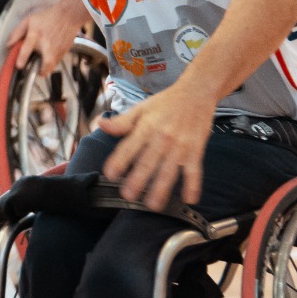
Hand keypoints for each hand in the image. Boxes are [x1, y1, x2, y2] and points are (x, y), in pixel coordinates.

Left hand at [9, 0, 89, 72]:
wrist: (68, 15)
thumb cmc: (48, 18)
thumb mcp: (28, 21)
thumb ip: (16, 33)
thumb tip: (8, 45)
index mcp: (35, 35)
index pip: (27, 49)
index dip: (22, 59)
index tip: (19, 66)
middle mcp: (47, 44)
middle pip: (46, 64)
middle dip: (41, 71)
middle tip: (36, 72)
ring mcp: (57, 49)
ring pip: (52, 66)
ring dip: (46, 68)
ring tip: (42, 65)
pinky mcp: (64, 52)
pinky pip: (57, 62)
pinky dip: (52, 63)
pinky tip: (49, 56)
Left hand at [96, 86, 215, 209]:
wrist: (196, 93)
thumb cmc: (166, 103)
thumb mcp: (141, 108)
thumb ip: (121, 122)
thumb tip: (100, 125)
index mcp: (146, 127)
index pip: (129, 146)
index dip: (119, 160)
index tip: (110, 174)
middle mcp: (162, 138)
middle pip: (148, 162)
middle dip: (137, 180)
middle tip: (127, 196)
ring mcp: (180, 146)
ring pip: (169, 170)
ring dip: (161, 189)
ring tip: (152, 205)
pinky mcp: (196, 151)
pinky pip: (194, 170)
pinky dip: (193, 185)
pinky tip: (189, 200)